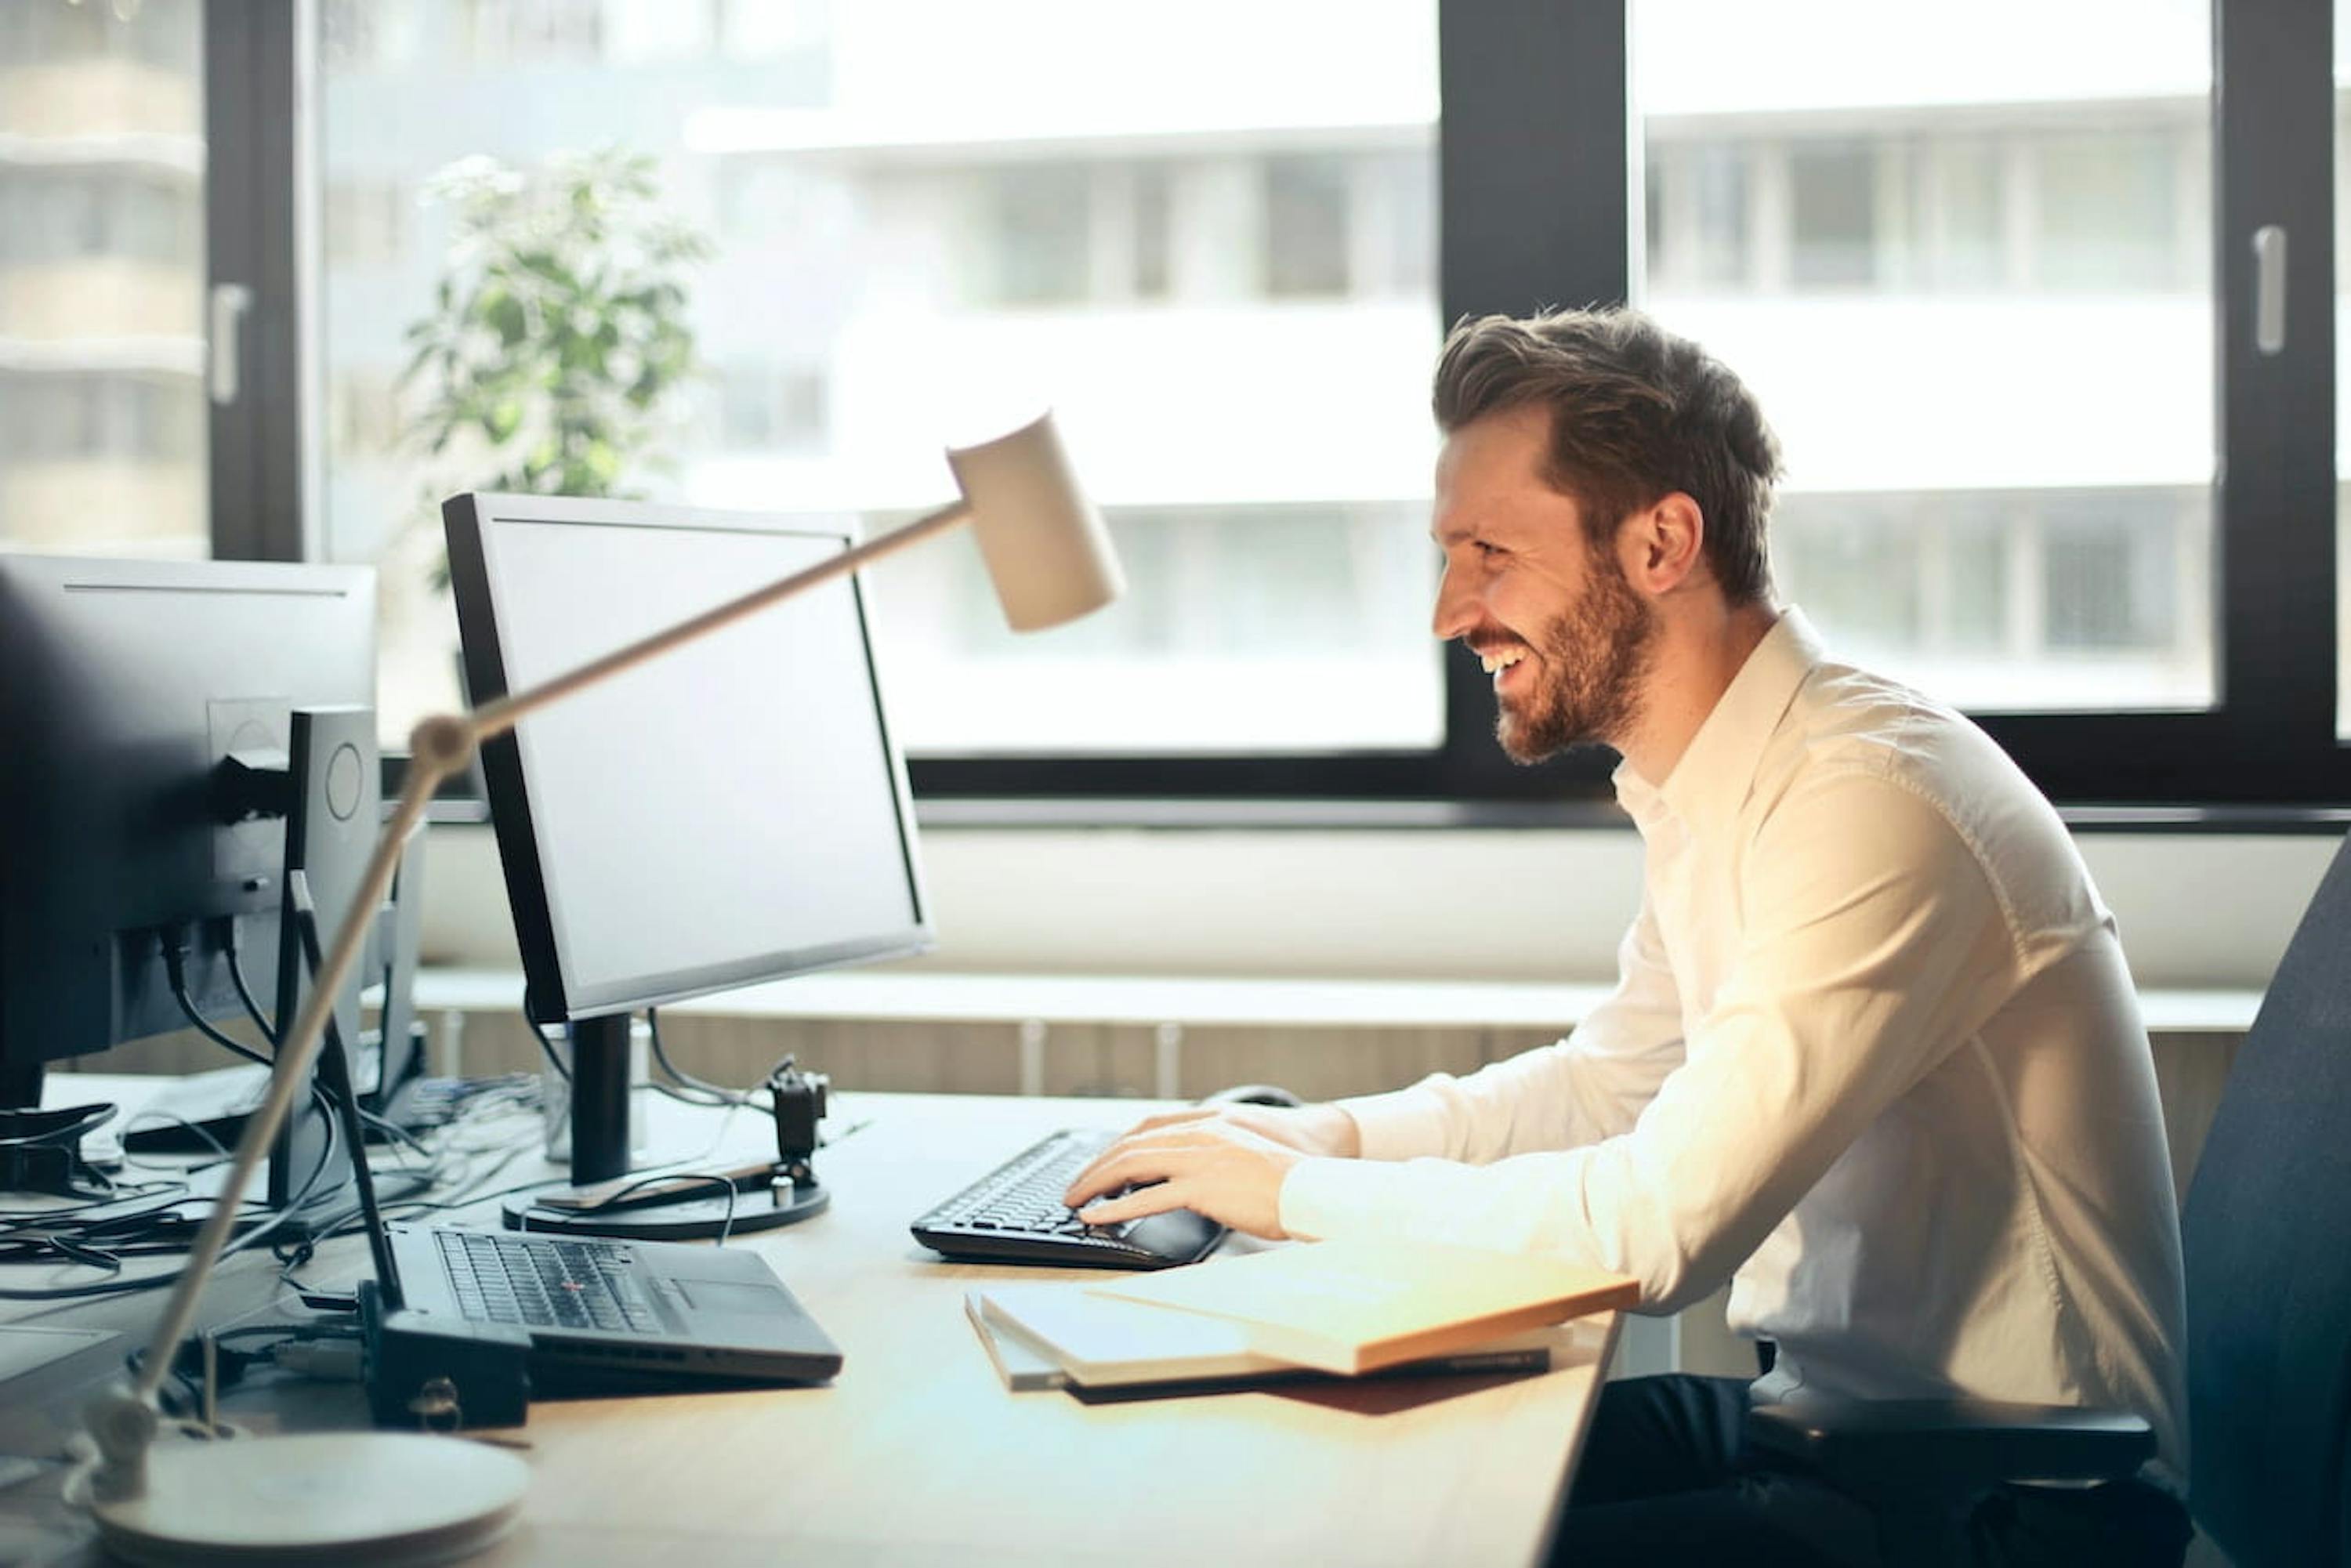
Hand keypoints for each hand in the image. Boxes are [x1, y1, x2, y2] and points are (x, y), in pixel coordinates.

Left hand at [1061, 1104, 1359, 1239]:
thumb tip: (1184, 1177)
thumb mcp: (1244, 1154)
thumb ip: (1211, 1156)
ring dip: (1096, 1183)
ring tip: (1075, 1202)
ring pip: (1131, 1165)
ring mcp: (1199, 1159)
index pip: (1147, 1128)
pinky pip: (1147, 1197)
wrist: (1315, 1186)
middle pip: (1131, 1144)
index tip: (1099, 1164)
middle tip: (1075, 1187)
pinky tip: (1097, 1217)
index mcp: (1209, 1124)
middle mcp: (1199, 1135)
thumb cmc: (1288, 1178)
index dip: (1117, 1145)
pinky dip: (1116, 1207)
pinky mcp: (1202, 1187)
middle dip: (1097, 1166)